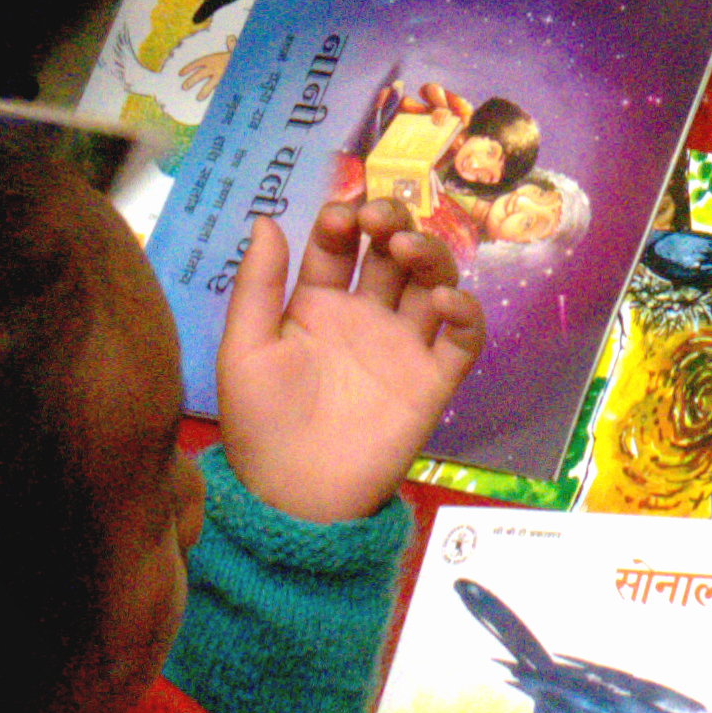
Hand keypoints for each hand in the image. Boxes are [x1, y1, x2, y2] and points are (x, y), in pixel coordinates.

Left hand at [211, 188, 486, 526]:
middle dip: (393, 223)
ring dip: (430, 255)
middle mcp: (365, 316)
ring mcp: (402, 346)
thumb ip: (256, 284)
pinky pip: (463, 339)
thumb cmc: (260, 424)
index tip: (342, 216)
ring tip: (409, 249)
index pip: (338, 244)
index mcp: (316, 304)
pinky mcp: (433, 380)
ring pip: (433, 282)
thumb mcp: (245, 349)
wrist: (292, 496)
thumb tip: (266, 219)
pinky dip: (466, 313)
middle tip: (383, 221)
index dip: (344, 220)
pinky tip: (447, 301)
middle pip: (392, 252)